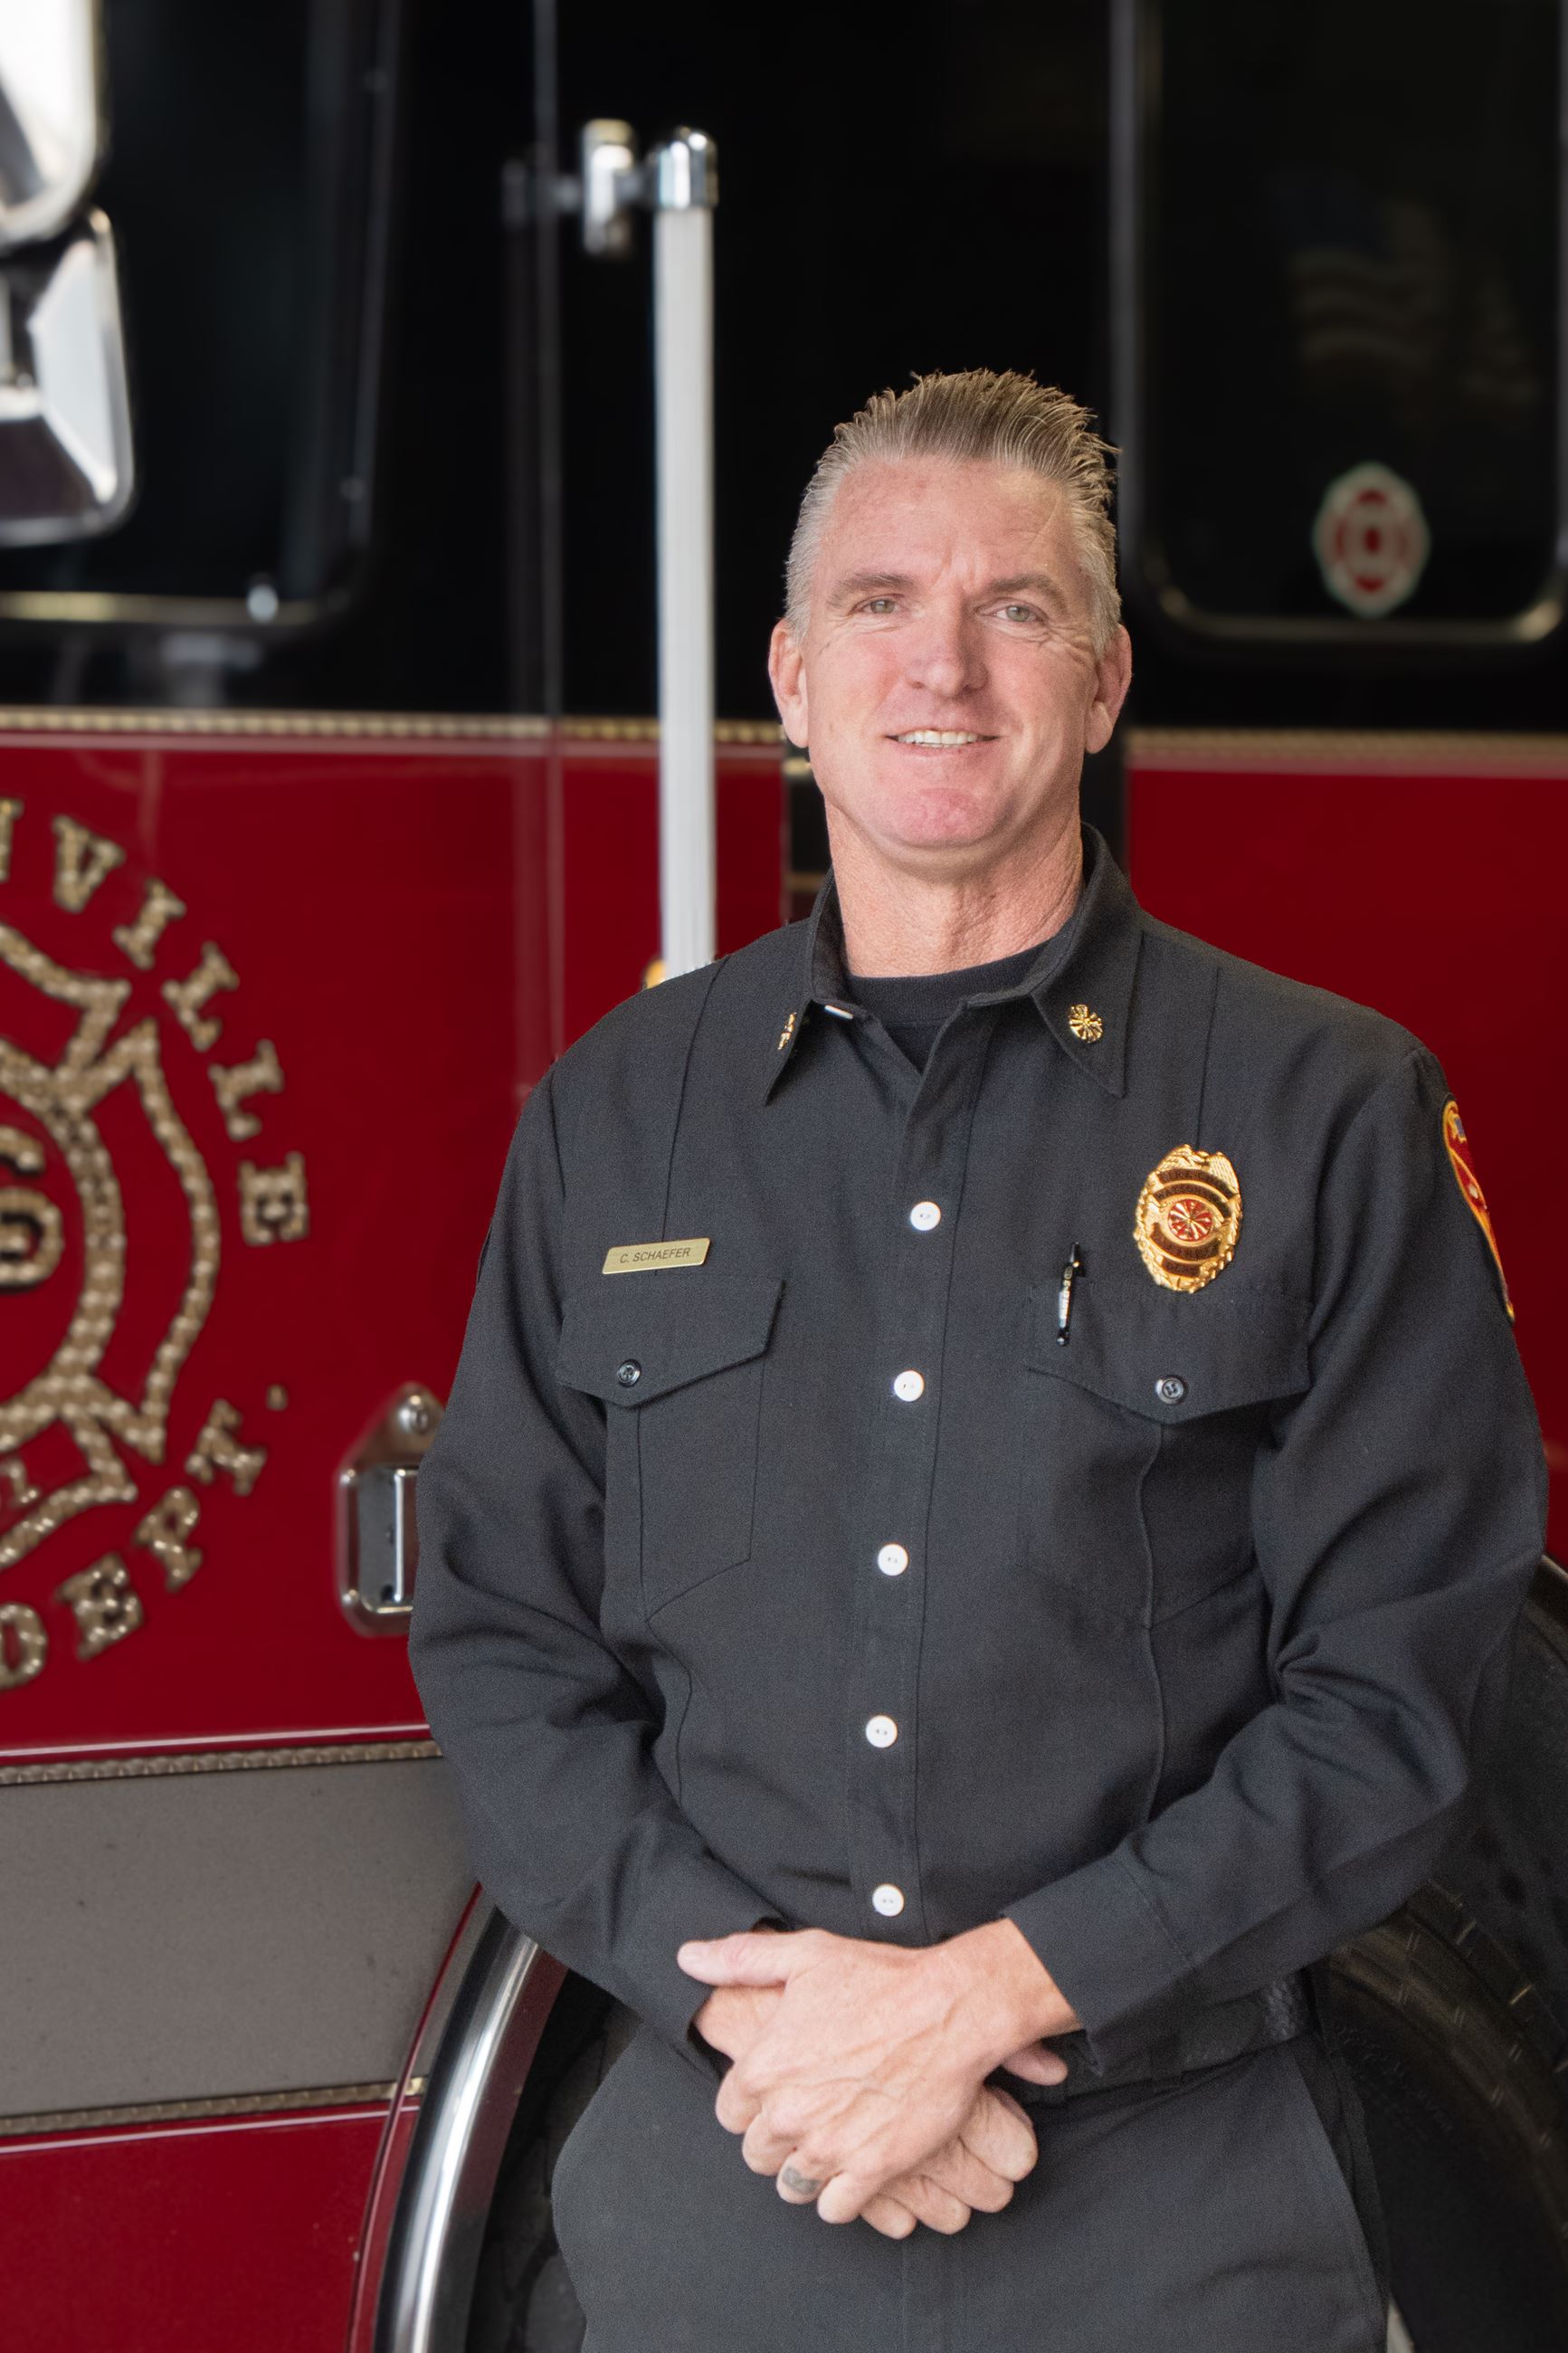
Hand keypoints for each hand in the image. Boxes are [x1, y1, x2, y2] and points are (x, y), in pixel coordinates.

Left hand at [678, 1919, 1075, 2224]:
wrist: (949, 2010)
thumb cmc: (879, 1979)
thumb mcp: (804, 1955)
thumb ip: (738, 1960)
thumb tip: (687, 1958)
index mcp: (764, 2066)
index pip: (728, 2111)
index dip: (750, 2101)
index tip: (775, 2091)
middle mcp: (788, 2112)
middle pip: (756, 2152)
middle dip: (775, 2137)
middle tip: (806, 2116)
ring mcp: (829, 2146)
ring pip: (791, 2184)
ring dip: (804, 2169)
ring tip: (828, 2142)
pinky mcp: (871, 2169)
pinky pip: (834, 2208)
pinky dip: (840, 2195)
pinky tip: (854, 2166)